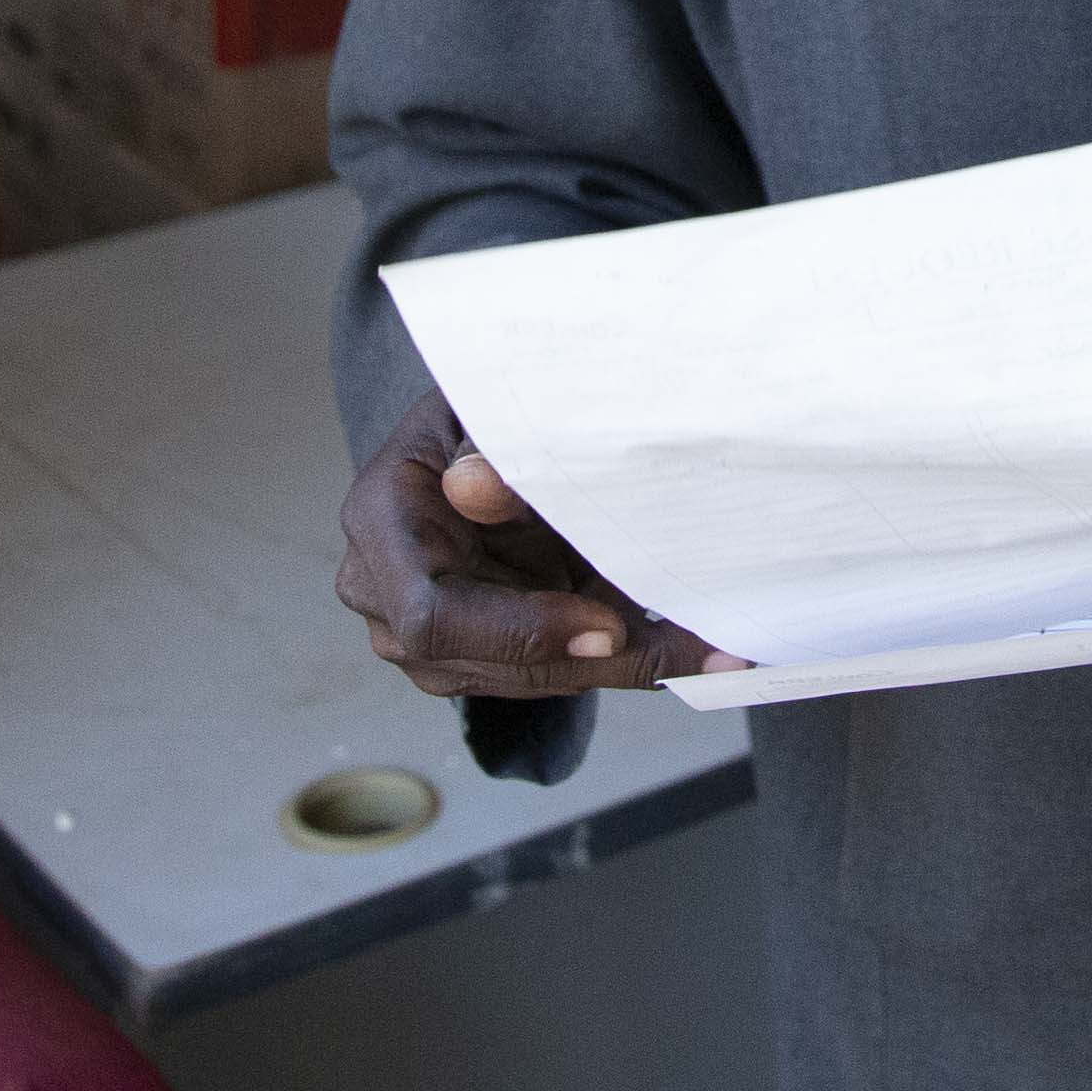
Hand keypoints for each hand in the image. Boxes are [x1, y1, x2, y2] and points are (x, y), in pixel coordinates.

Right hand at [336, 387, 732, 698]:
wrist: (473, 439)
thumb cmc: (482, 416)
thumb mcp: (486, 411)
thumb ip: (490, 448)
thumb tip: (474, 483)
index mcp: (380, 521)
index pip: (433, 615)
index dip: (521, 630)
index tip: (607, 627)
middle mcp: (384, 595)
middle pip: (491, 661)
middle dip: (596, 658)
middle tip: (695, 650)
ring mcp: (422, 639)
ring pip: (529, 678)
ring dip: (623, 663)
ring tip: (711, 647)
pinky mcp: (473, 656)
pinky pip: (552, 673)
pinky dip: (622, 660)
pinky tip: (691, 650)